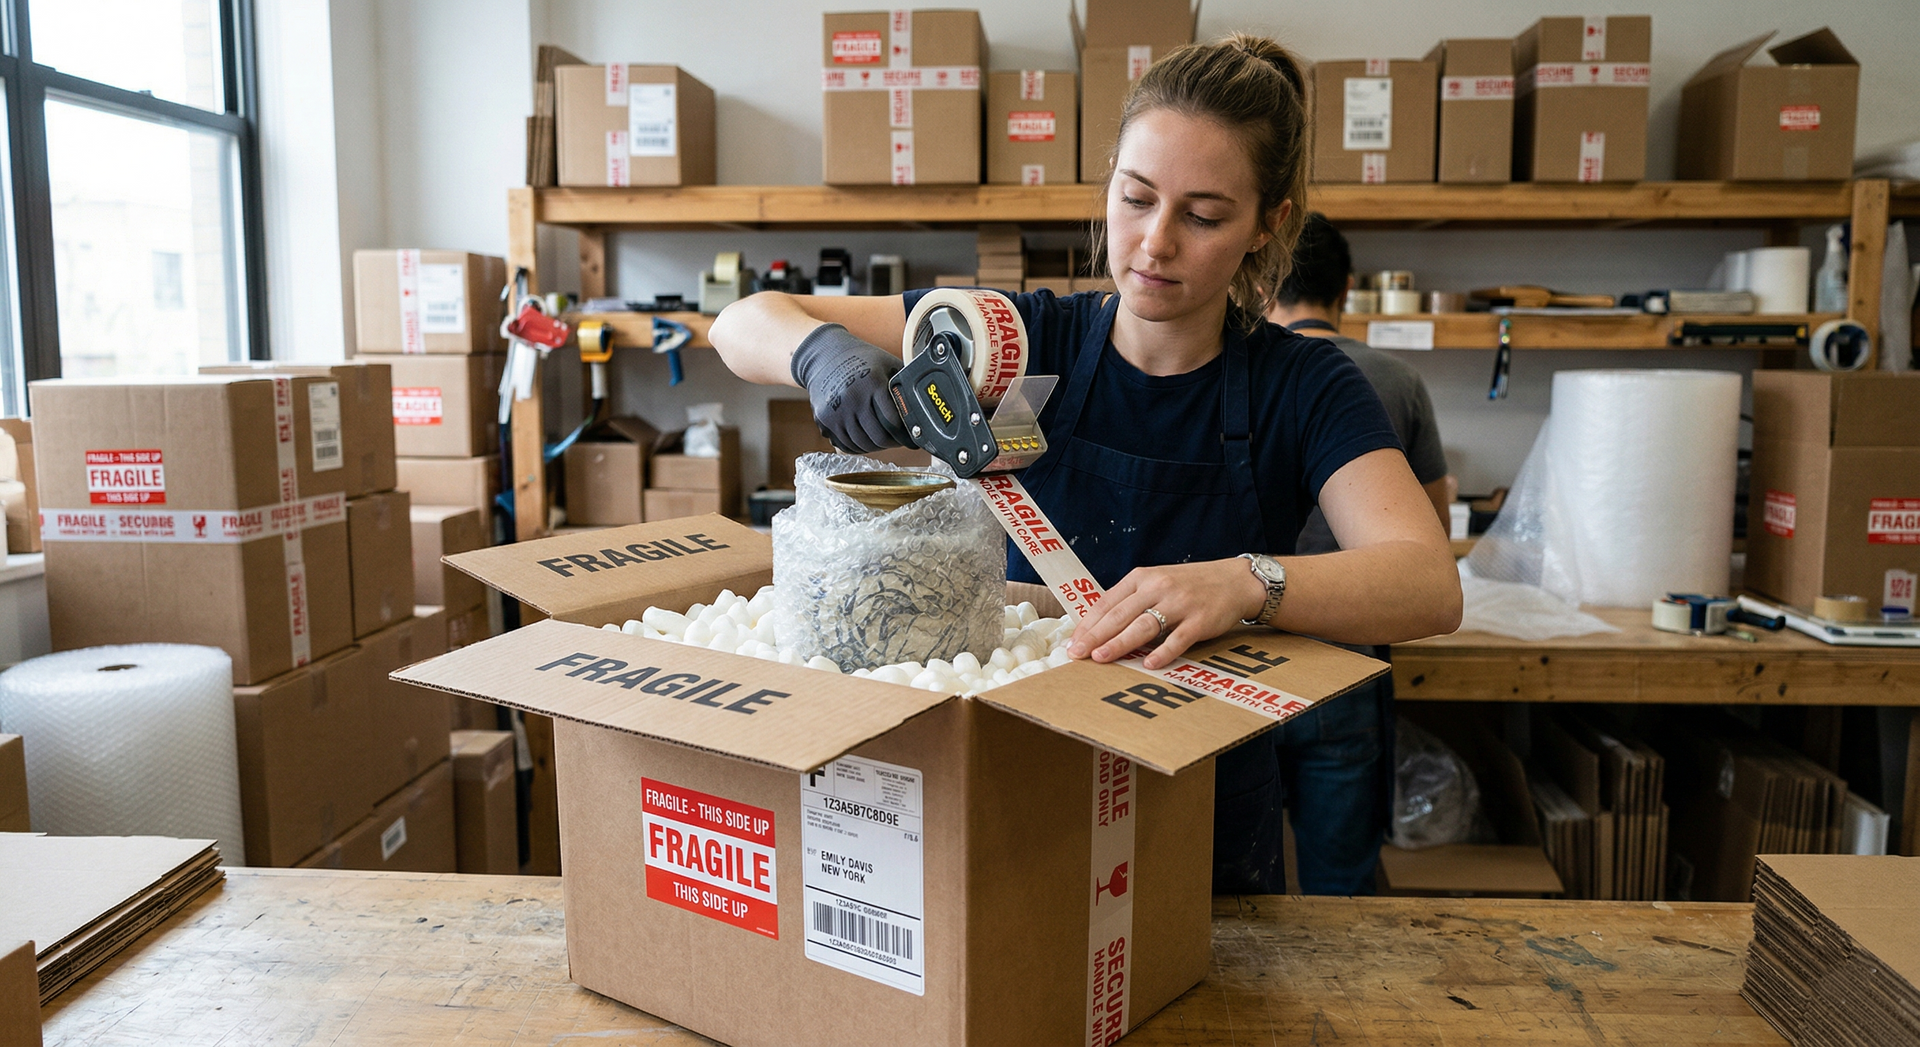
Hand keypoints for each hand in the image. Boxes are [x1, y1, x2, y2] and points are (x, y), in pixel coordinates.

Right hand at [789, 323, 910, 452]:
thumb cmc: (861, 360)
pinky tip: (866, 439)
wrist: (824, 356)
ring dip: (877, 446)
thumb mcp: (887, 364)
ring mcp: (836, 411)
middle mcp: (852, 398)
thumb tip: (925, 404)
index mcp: (872, 383)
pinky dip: (859, 447)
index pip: (893, 421)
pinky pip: (846, 445)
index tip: (913, 437)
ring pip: (863, 445)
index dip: (906, 434)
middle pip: (879, 437)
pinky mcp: (825, 421)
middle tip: (899, 441)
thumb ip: (903, 384)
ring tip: (884, 439)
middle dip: (893, 443)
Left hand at [1067, 558, 1267, 669]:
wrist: (1235, 581)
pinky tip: (1148, 664)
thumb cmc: (1190, 586)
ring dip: (1120, 643)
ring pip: (1143, 625)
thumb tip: (1099, 627)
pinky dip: (1163, 652)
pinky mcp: (1200, 620)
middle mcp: (1158, 587)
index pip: (1108, 602)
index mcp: (1142, 578)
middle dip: (1096, 635)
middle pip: (1120, 615)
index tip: (1073, 641)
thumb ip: (1132, 600)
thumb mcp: (1157, 582)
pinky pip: (1178, 638)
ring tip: (1101, 657)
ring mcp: (1179, 603)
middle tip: (1077, 653)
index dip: (1088, 624)